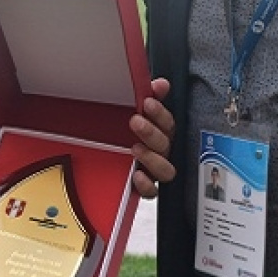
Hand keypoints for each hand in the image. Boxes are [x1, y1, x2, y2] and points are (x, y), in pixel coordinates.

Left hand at [129, 77, 175, 197]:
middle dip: (152, 132)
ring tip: (136, 148)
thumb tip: (160, 84)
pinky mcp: (146, 187)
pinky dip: (146, 185)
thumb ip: (151, 95)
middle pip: (166, 144)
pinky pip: (152, 192)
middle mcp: (162, 152)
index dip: (160, 112)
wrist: (108, 158)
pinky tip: (136, 176)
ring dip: (152, 159)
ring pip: (166, 170)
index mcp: (162, 132)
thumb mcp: (138, 111)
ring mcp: (155, 171)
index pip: (169, 122)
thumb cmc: (130, 131)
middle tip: (136, 121)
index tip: (147, 102)